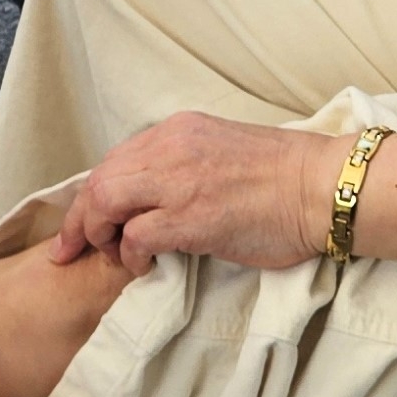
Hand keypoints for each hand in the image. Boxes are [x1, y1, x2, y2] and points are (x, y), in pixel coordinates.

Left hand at [52, 112, 341, 274]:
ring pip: (105, 200)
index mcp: (179, 131)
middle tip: (73, 248)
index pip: (116, 160)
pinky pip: (135, 236)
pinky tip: (142, 265)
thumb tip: (157, 197)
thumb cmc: (285, 178)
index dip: (93, 195)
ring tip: (110, 254)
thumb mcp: (222, 152)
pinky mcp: (190, 217)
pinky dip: (129, 255)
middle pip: (99, 179)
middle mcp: (171, 148)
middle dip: (79, 218)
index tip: (84, 221)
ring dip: (96, 233)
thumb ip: (185, 165)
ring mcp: (179, 181)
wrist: (323, 187)